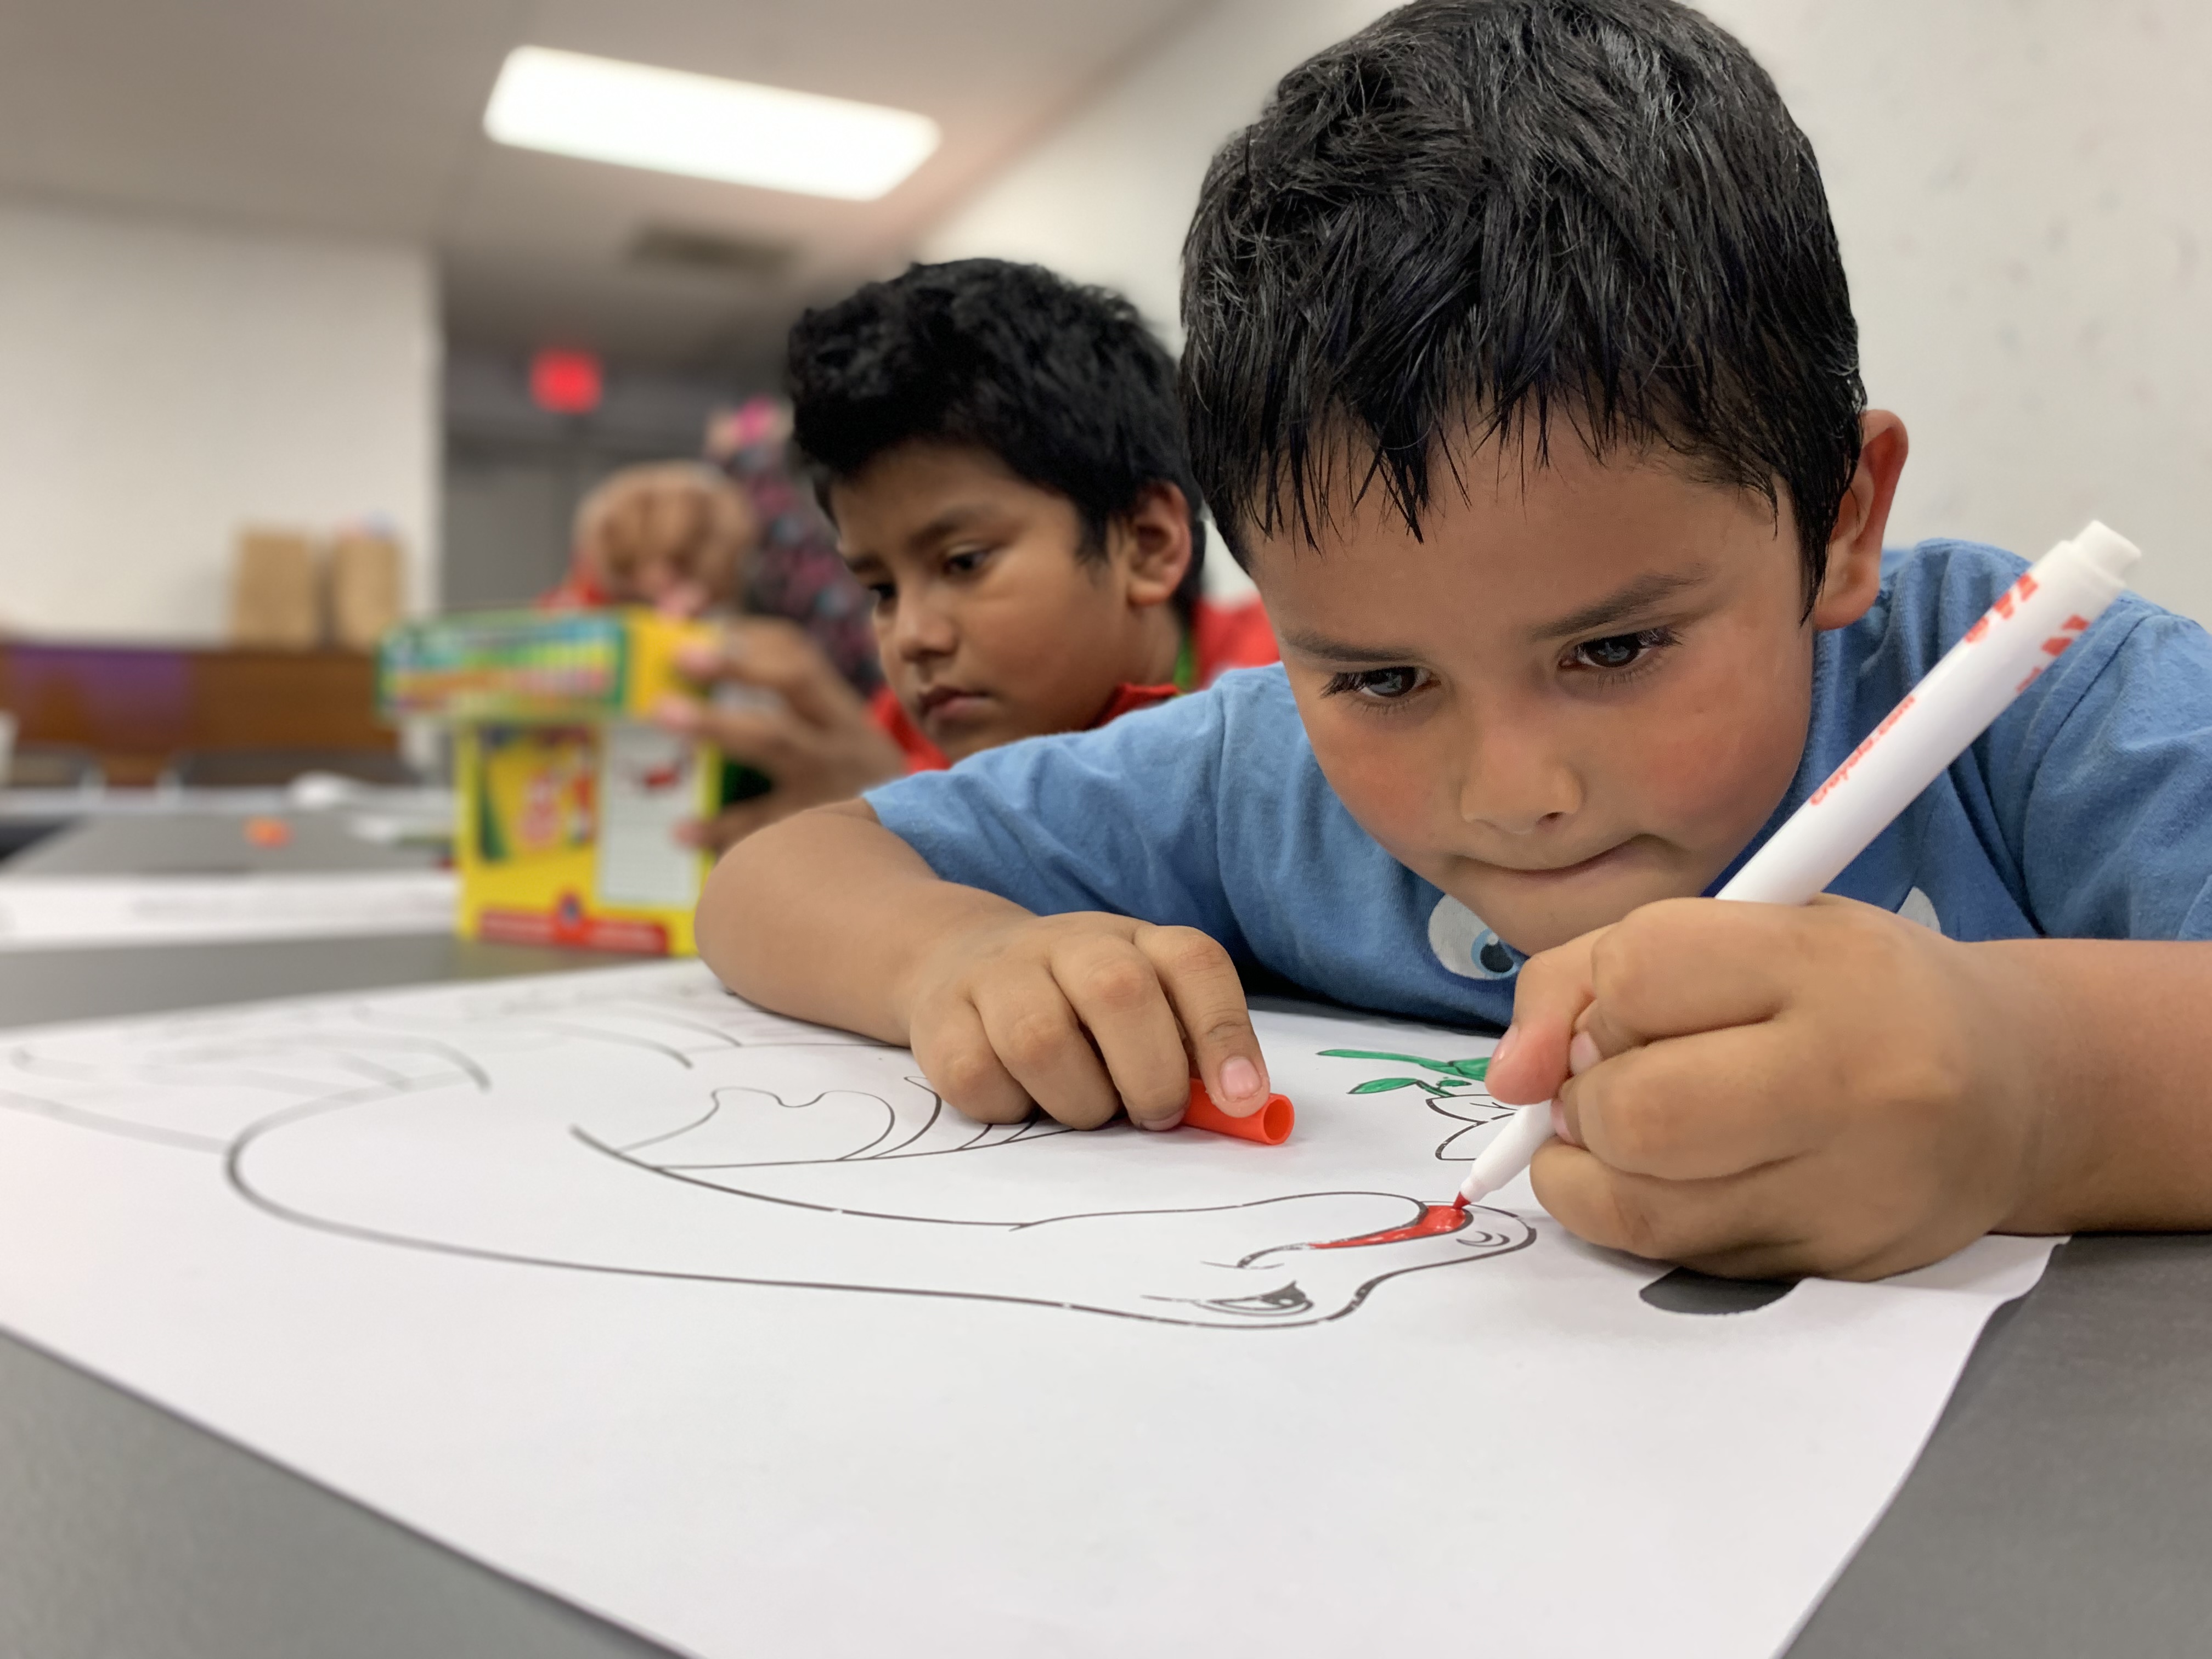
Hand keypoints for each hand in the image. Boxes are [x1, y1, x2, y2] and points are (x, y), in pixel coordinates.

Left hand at [655, 619, 905, 851]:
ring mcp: (833, 779)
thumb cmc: (853, 785)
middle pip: (794, 683)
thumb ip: (782, 710)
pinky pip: (766, 824)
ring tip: (664, 714)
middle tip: (682, 656)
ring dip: (719, 723)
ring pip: (779, 741)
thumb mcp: (835, 741)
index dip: (749, 638)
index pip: (798, 656)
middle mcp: (840, 736)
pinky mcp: (821, 828)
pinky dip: (720, 828)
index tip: (699, 630)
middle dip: (737, 664)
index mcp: (838, 711)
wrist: (918, 842)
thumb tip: (706, 661)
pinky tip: (681, 832)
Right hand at [899, 910, 1272, 1131]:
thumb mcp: (1143, 1013)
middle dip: (1149, 1074)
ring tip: (1083, 1107)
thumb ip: (1189, 1056)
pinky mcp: (940, 1017)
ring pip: (1041, 1040)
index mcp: (1134, 940)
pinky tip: (1019, 1097)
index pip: (1194, 963)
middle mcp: (1068, 943)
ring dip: (1078, 1101)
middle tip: (1154, 1114)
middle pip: (1119, 991)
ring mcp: (998, 974)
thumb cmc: (1075, 1007)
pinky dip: (1010, 1107)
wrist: (956, 961)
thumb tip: (1240, 1109)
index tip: (1241, 1099)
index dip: (1224, 1032)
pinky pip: (979, 1077)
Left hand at [1486, 896, 2053, 1279]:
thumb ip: (1592, 971)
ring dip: (1591, 1168)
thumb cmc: (1852, 992)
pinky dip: (1639, 1216)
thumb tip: (1508, 1080)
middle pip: (1632, 1114)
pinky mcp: (1833, 1265)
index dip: (1593, 998)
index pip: (1637, 974)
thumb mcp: (1744, 927)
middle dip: (1584, 1101)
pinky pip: (1673, 1257)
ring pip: (1635, 1206)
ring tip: (1633, 1132)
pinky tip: (1678, 1178)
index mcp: (1823, 965)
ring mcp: (1848, 1189)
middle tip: (1614, 1085)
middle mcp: (1850, 1080)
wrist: (2019, 1090)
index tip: (1616, 1009)